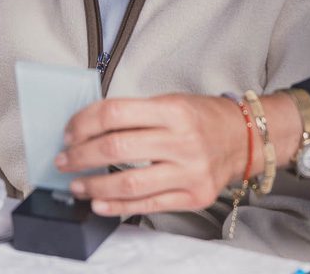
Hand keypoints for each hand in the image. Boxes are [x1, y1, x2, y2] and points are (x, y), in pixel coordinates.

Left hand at [55, 94, 247, 216]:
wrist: (245, 138)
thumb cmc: (202, 117)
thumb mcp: (171, 102)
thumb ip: (134, 114)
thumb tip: (88, 130)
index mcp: (172, 110)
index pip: (114, 114)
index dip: (84, 124)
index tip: (69, 133)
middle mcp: (182, 140)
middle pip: (116, 149)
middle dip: (81, 156)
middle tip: (64, 160)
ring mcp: (190, 171)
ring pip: (129, 183)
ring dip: (94, 185)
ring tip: (77, 185)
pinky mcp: (195, 196)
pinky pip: (149, 205)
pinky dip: (118, 206)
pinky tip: (99, 203)